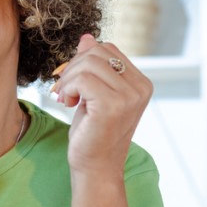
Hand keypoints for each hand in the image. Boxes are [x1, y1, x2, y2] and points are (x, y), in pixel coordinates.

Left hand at [51, 34, 151, 175]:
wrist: (95, 169)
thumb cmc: (93, 134)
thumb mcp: (93, 94)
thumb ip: (93, 67)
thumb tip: (87, 37)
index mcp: (141, 84)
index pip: (108, 49)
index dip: (83, 60)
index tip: (73, 83)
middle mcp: (140, 88)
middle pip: (97, 52)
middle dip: (73, 68)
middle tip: (65, 90)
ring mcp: (129, 97)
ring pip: (88, 64)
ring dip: (68, 79)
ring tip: (65, 98)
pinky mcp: (112, 106)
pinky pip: (82, 79)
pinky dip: (68, 88)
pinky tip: (68, 103)